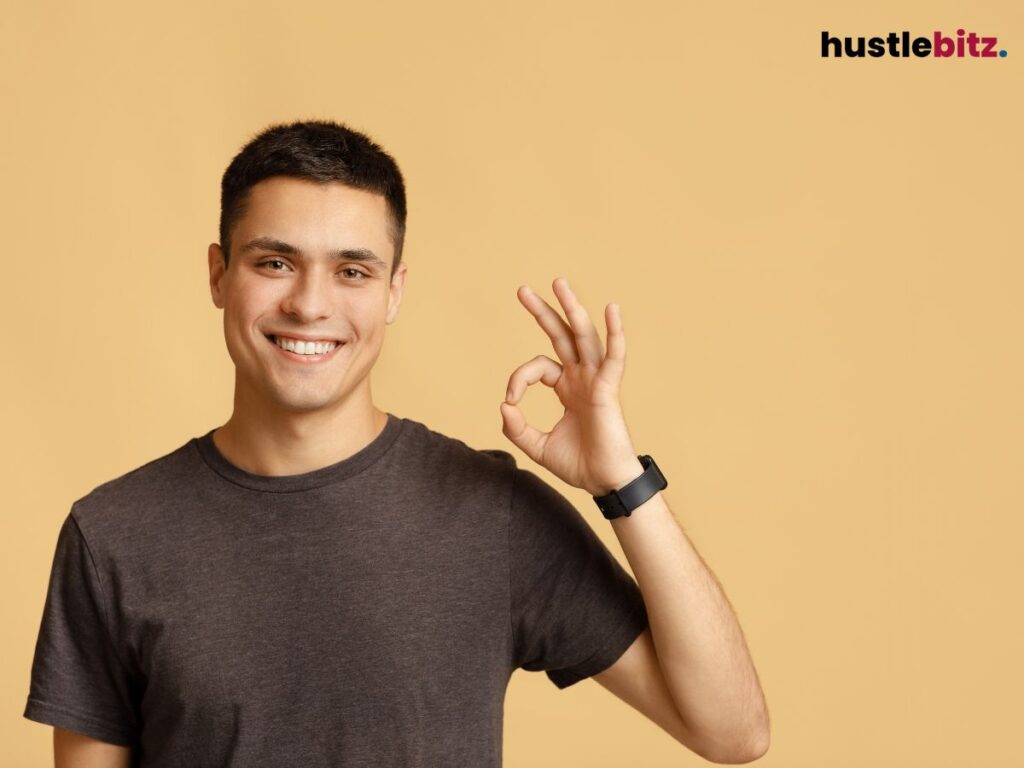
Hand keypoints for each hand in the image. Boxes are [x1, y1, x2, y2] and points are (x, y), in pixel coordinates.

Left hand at [499, 277, 643, 497]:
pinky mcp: (609, 389)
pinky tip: (612, 309)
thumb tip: (504, 405)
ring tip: (558, 282)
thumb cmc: (579, 465)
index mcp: (567, 388)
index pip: (538, 367)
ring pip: (584, 336)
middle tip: (522, 290)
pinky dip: (615, 333)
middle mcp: (582, 379)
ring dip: (572, 309)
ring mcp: (596, 381)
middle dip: (543, 312)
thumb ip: (517, 428)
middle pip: (561, 336)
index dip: (518, 379)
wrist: (603, 483)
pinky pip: (614, 357)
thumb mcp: (537, 446)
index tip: (511, 401)